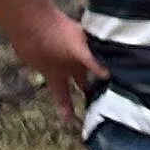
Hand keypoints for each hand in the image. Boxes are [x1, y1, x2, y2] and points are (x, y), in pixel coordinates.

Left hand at [10, 3, 102, 128]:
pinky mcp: (50, 74)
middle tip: (104, 114)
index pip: (104, 71)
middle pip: (90, 82)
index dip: (110, 83)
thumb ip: (92, 61)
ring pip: (74, 90)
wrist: (30, 28)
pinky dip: (65, 107)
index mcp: (90, 53)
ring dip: (78, 104)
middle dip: (96, 96)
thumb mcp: (78, 46)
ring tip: (87, 122)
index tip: (119, 98)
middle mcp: (80, 62)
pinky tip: (69, 120)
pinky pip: (60, 95)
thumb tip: (107, 75)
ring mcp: (65, 68)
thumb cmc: (58, 32)